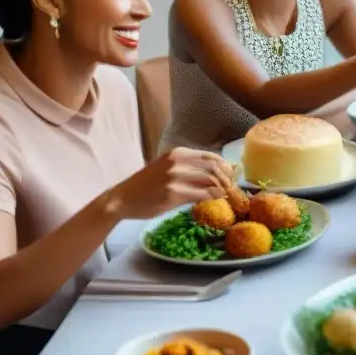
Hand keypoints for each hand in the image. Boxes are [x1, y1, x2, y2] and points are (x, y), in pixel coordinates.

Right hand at [106, 148, 234, 219]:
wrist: (122, 199)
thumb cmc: (145, 186)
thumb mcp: (167, 169)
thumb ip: (189, 169)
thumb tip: (217, 175)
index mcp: (178, 153)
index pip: (211, 157)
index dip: (226, 167)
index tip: (232, 177)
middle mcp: (178, 161)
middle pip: (215, 168)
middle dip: (229, 179)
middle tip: (233, 190)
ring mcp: (176, 177)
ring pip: (212, 181)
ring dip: (224, 190)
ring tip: (227, 197)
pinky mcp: (174, 193)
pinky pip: (203, 194)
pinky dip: (214, 198)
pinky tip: (216, 201)